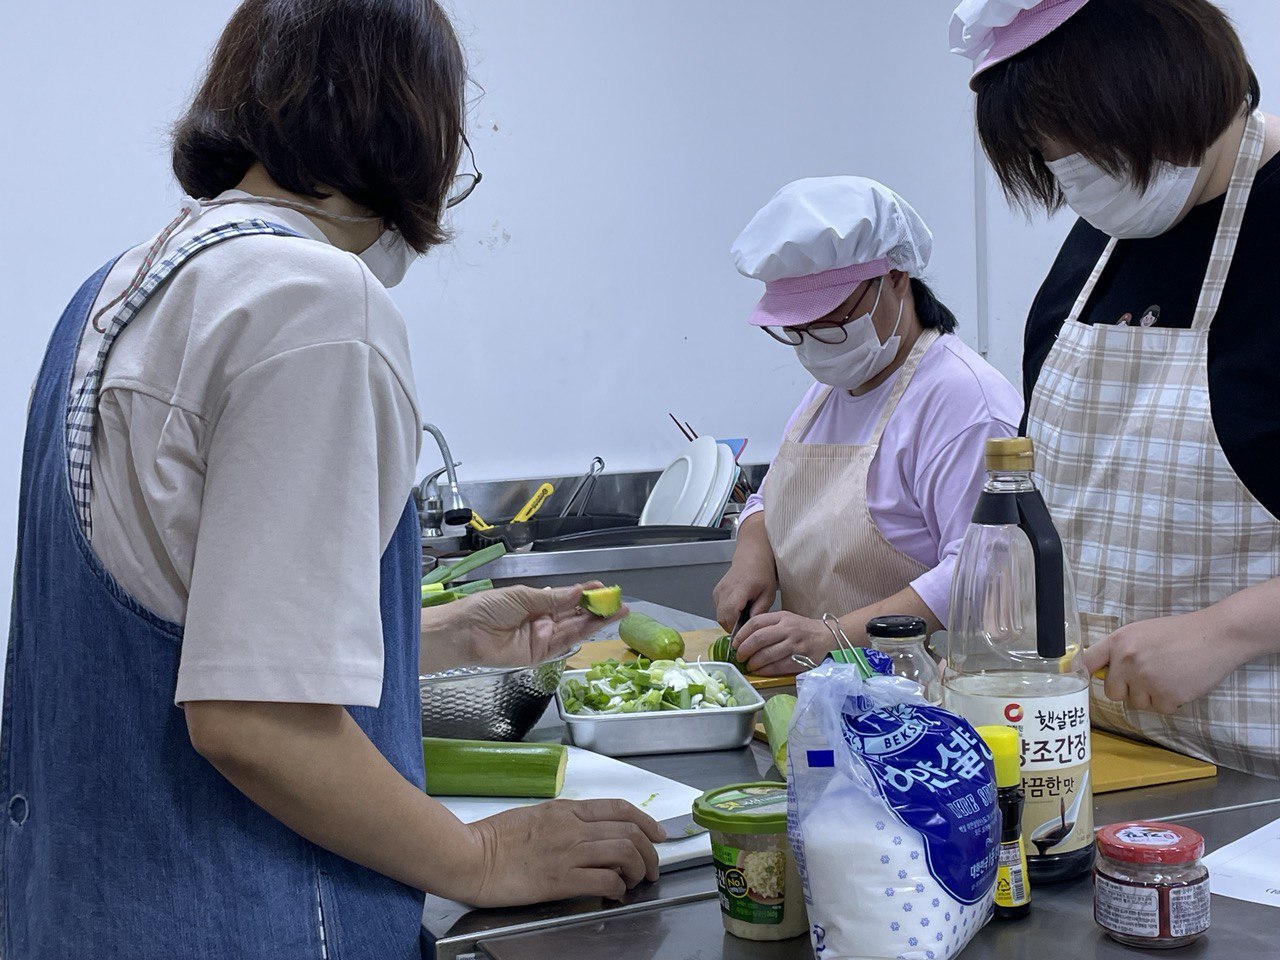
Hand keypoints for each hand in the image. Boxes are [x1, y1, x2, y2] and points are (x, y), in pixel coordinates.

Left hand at [422, 582, 624, 671]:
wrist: (464, 632)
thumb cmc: (487, 609)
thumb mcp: (521, 596)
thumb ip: (551, 598)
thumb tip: (576, 592)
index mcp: (535, 603)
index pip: (566, 598)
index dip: (585, 593)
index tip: (603, 588)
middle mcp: (541, 621)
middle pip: (574, 615)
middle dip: (596, 609)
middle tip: (618, 603)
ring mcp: (541, 638)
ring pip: (573, 629)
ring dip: (594, 621)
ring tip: (616, 612)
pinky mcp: (538, 655)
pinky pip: (562, 643)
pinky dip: (578, 633)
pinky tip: (593, 622)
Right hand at [467, 798, 664, 905]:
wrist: (470, 856)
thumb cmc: (495, 839)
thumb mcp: (537, 816)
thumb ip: (565, 821)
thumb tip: (590, 832)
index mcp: (567, 809)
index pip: (620, 808)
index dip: (647, 821)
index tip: (658, 834)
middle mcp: (573, 827)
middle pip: (630, 831)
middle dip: (650, 851)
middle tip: (651, 867)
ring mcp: (568, 852)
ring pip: (624, 852)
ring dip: (639, 870)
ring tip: (637, 882)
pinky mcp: (561, 879)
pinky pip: (605, 880)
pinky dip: (619, 888)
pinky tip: (615, 894)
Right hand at [713, 558, 777, 632]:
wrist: (751, 558)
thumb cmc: (762, 573)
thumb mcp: (768, 594)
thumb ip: (760, 610)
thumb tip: (751, 625)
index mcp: (740, 589)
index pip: (730, 614)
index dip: (736, 627)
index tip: (745, 633)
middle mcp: (725, 590)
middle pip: (722, 618)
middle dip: (733, 627)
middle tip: (746, 627)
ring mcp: (718, 591)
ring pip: (719, 616)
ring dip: (729, 621)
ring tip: (743, 617)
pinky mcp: (716, 593)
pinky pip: (718, 610)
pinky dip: (726, 615)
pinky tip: (738, 610)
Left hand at [732, 611, 830, 675]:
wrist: (827, 636)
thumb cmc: (802, 628)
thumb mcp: (785, 619)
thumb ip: (768, 625)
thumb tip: (744, 638)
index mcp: (782, 617)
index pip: (756, 623)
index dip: (741, 634)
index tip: (734, 644)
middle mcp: (788, 629)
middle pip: (759, 639)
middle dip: (744, 650)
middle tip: (739, 657)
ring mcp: (795, 644)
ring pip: (767, 654)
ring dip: (754, 662)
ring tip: (749, 666)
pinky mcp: (801, 658)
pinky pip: (779, 666)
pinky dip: (766, 670)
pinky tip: (760, 672)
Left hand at [1083, 610, 1234, 713]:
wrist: (1215, 635)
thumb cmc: (1178, 632)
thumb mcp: (1140, 632)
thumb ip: (1120, 649)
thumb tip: (1100, 669)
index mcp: (1118, 642)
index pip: (1087, 663)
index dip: (1082, 675)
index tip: (1078, 684)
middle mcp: (1127, 661)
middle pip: (1112, 692)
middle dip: (1127, 690)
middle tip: (1147, 678)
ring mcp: (1146, 679)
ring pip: (1136, 703)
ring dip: (1150, 696)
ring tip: (1168, 676)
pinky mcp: (1166, 695)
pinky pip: (1159, 708)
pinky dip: (1170, 701)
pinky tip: (1180, 683)